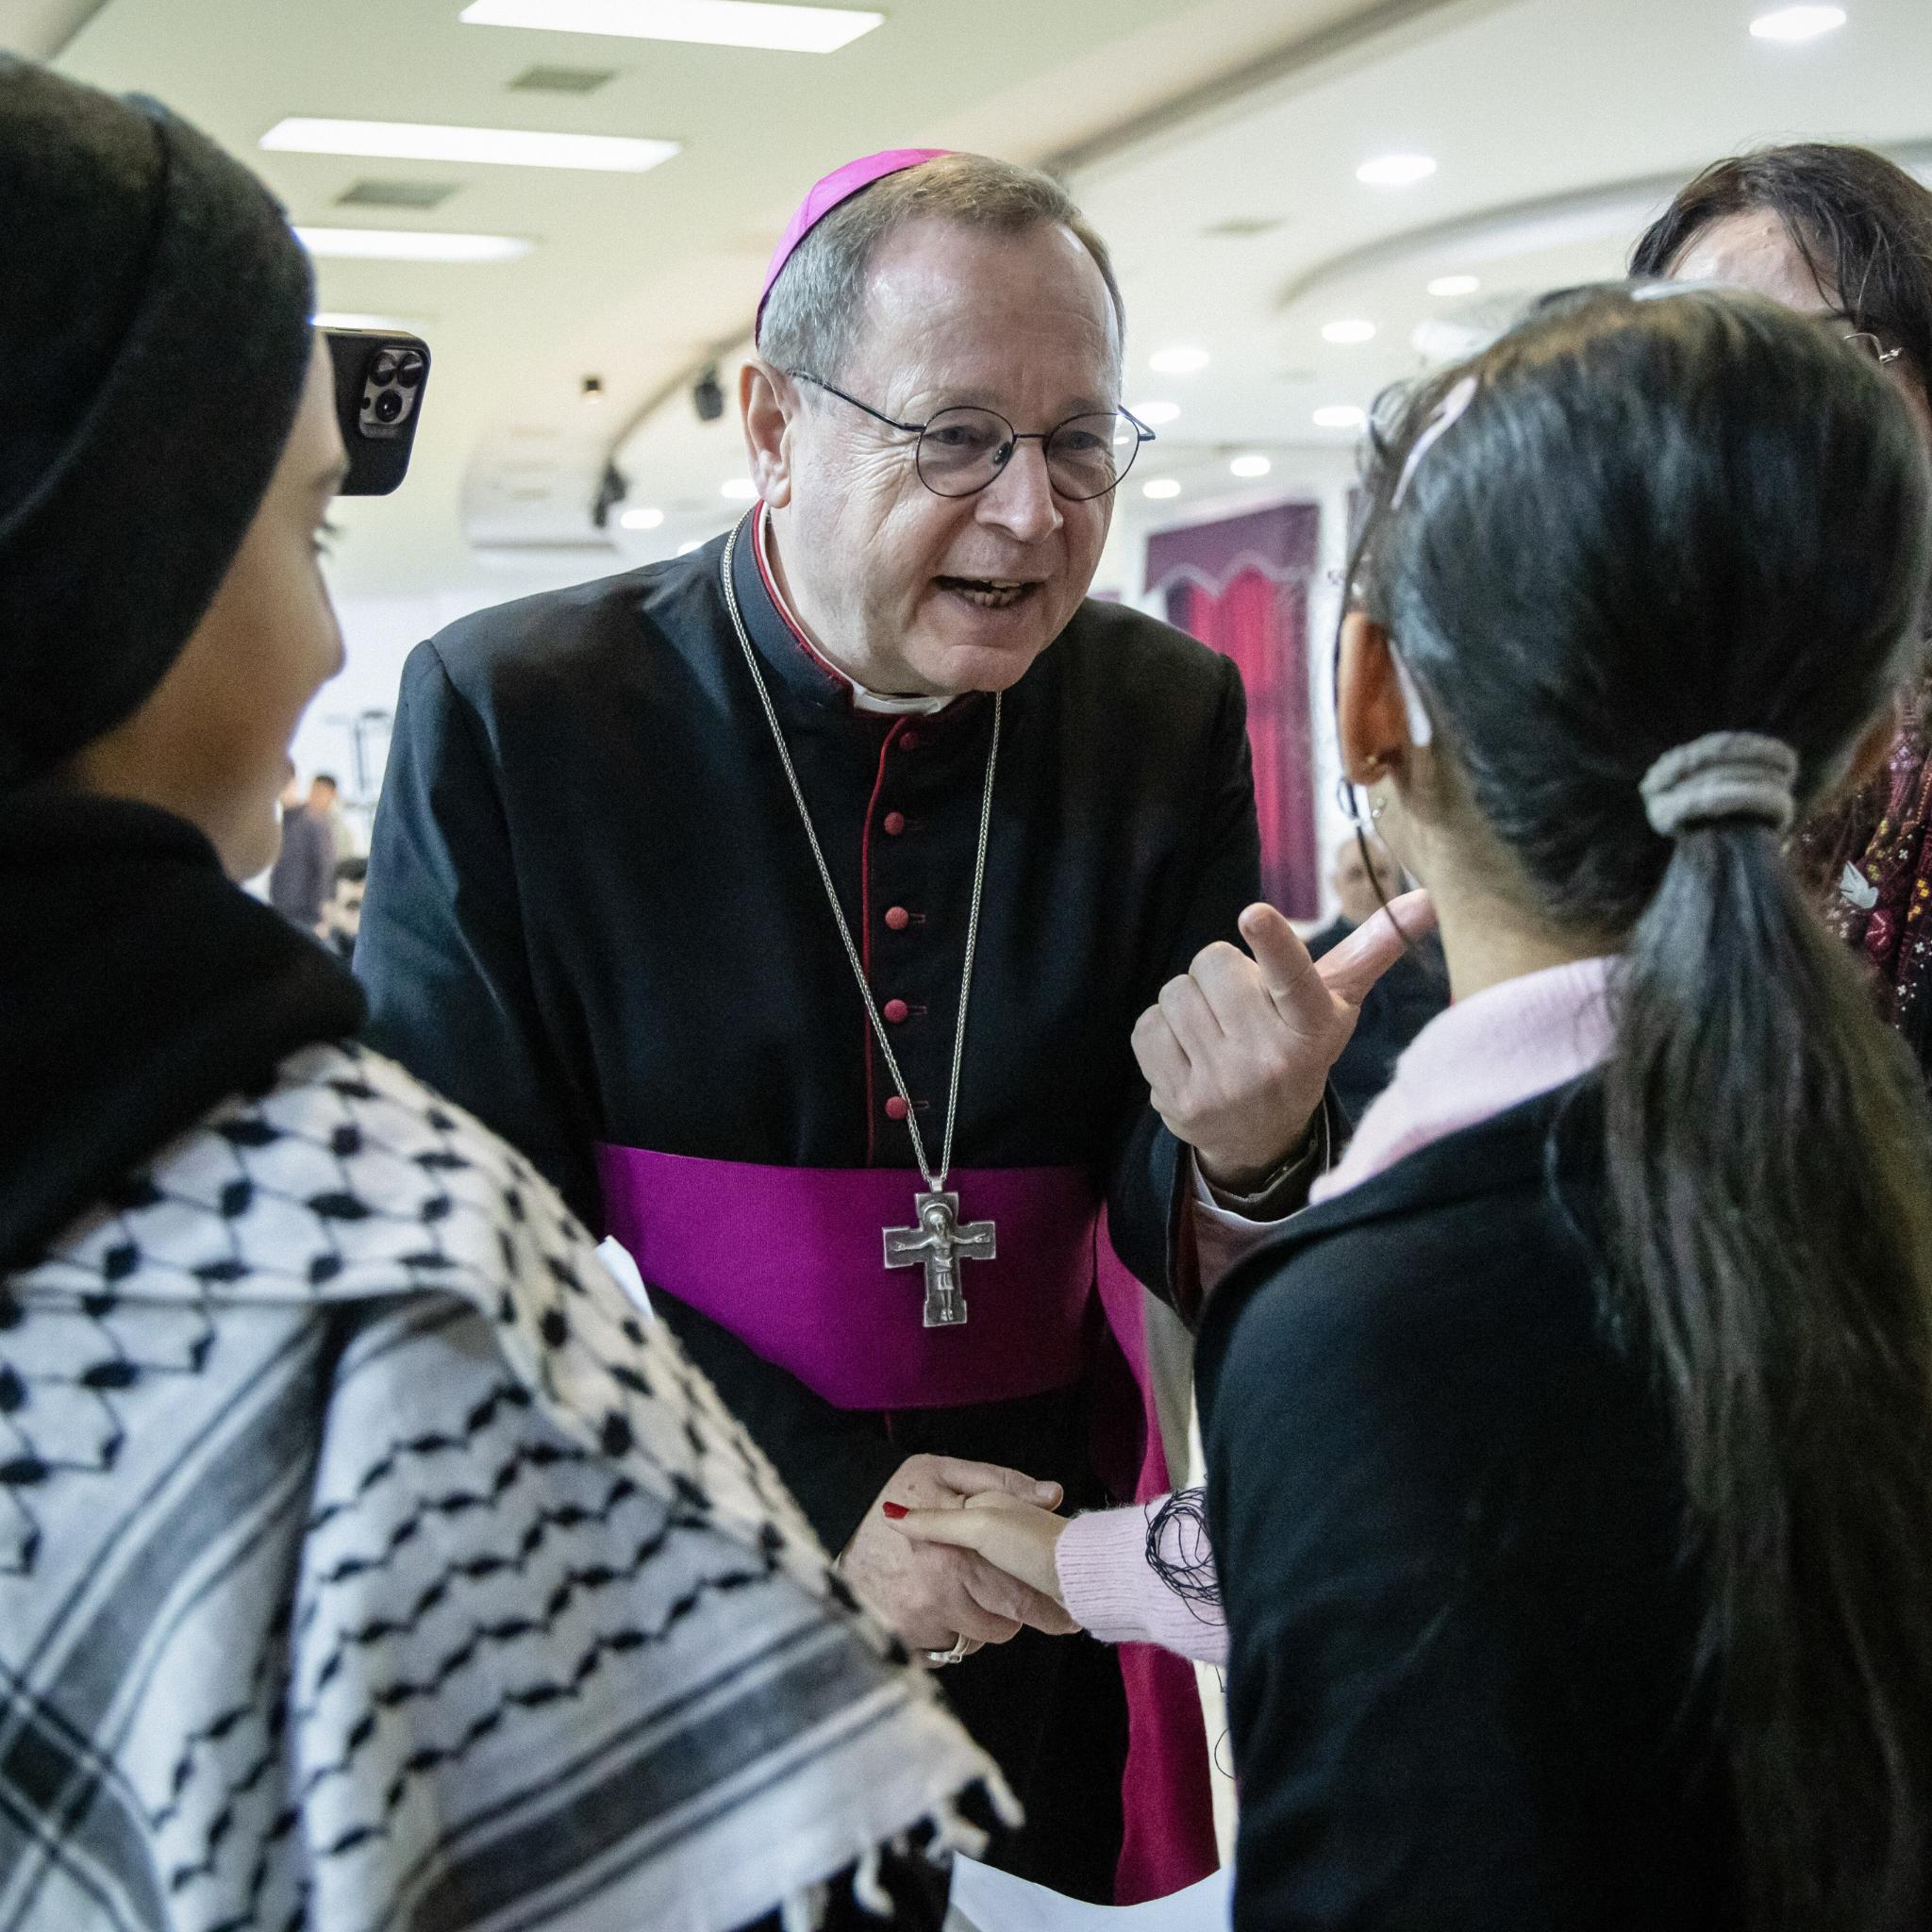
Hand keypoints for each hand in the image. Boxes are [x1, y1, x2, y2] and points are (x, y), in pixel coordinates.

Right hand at [840, 1456, 1080, 1653]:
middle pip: (1002, 1626)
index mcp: (959, 1556)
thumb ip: (1001, 1484)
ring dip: (978, 1620)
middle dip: (1013, 1611)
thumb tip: (1053, 1494)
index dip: (1050, 1608)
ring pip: (973, 1639)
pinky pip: (941, 1648)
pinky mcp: (897, 1636)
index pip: (1021, 1599)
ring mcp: (916, 1622)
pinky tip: (935, 1600)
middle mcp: (940, 1597)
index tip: (1068, 1612)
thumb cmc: (892, 1487)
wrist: (830, 1512)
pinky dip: (946, 1629)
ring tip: (963, 1587)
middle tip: (1013, 1593)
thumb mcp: (947, 1471)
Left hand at [1133, 891, 1435, 1191]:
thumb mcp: (1335, 1002)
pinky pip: (1147, 1027)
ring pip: (1175, 992)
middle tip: (1240, 1005)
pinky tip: (1190, 1052)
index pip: (1293, 977)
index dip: (1274, 943)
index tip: (1254, 914)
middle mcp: (1271, 1059)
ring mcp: (1224, 1084)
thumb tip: (1427, 898)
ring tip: (1217, 1031)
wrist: (1263, 1136)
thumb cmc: (1299, 1045)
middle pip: (1212, 962)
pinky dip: (1162, 1030)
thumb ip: (1371, 949)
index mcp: (1313, 1026)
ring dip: (1189, 1002)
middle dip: (1219, 973)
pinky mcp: (1180, 1101)